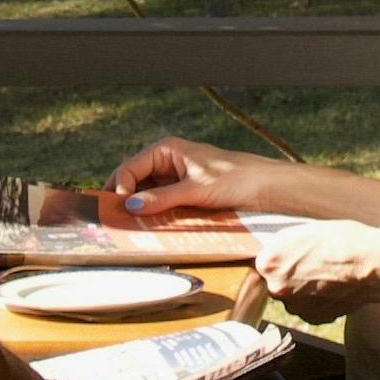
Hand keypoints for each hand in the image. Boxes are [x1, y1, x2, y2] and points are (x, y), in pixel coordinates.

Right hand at [109, 134, 278, 218]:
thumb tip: (130, 207)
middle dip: (124, 199)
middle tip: (112, 220)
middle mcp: (166, 164)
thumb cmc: (236, 179)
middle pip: (133, 182)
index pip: (130, 168)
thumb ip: (162, 198)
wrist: (267, 189)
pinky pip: (160, 207)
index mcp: (166, 151)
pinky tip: (147, 229)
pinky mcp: (184, 198)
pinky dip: (152, 217)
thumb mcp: (196, 189)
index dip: (120, 187)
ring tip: (126, 228)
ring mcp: (174, 182)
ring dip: (137, 211)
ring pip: (146, 196)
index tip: (118, 209)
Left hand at [253, 218, 379, 316]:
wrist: (369, 263)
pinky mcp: (313, 319)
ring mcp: (295, 307)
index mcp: (267, 263)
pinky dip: (318, 302)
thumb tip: (274, 251)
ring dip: (304, 291)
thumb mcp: (302, 231)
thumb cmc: (339, 240)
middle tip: (313, 266)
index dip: (281, 258)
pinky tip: (333, 289)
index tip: (295, 256)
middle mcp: (275, 288)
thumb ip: (281, 245)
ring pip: (294, 297)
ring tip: (327, 277)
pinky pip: (310, 309)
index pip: (265, 262)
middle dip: (291, 276)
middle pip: (277, 281)